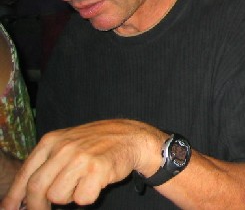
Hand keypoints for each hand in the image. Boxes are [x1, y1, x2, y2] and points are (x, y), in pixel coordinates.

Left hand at [1, 119, 165, 209]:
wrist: (132, 137)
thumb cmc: (99, 144)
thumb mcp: (69, 144)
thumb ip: (47, 163)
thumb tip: (21, 197)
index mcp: (52, 140)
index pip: (26, 174)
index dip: (15, 197)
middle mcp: (64, 147)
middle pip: (37, 188)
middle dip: (37, 206)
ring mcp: (80, 157)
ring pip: (58, 196)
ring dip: (69, 198)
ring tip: (82, 184)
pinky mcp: (97, 168)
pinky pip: (82, 199)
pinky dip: (88, 197)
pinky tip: (96, 183)